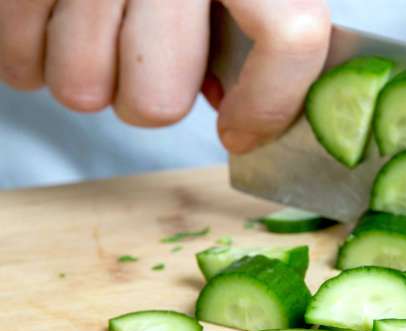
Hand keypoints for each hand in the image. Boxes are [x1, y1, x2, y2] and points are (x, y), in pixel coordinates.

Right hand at [0, 0, 330, 153]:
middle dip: (151, 100)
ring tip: (95, 38)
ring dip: (89, 81)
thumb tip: (236, 116)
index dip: (267, 106)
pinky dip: (30, 62)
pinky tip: (49, 31)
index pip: (288, 35)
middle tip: (147, 66)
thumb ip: (252, 31)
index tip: (239, 132)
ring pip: (84, 88)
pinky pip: (21, 63)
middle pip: (158, 100)